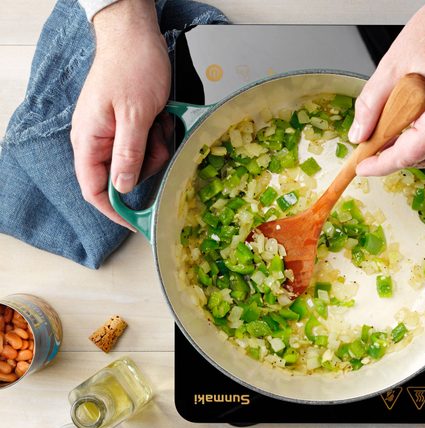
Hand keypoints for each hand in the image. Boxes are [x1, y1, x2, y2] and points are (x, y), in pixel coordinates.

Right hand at [71, 0, 170, 227]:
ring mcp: (113, 131)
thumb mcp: (135, 115)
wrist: (136, 35)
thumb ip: (128, 154)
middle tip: (160, 140)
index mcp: (90, 140)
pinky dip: (158, 135)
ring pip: (140, 160)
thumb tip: (122, 188)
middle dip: (148, 164)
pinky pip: (146, 143)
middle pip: (123, 175)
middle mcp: (97, 139)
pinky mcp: (128, 123)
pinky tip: (162, 117)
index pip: (94, 189)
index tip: (139, 223)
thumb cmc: (132, 68)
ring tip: (162, 122)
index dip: (115, 210)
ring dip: (157, 147)